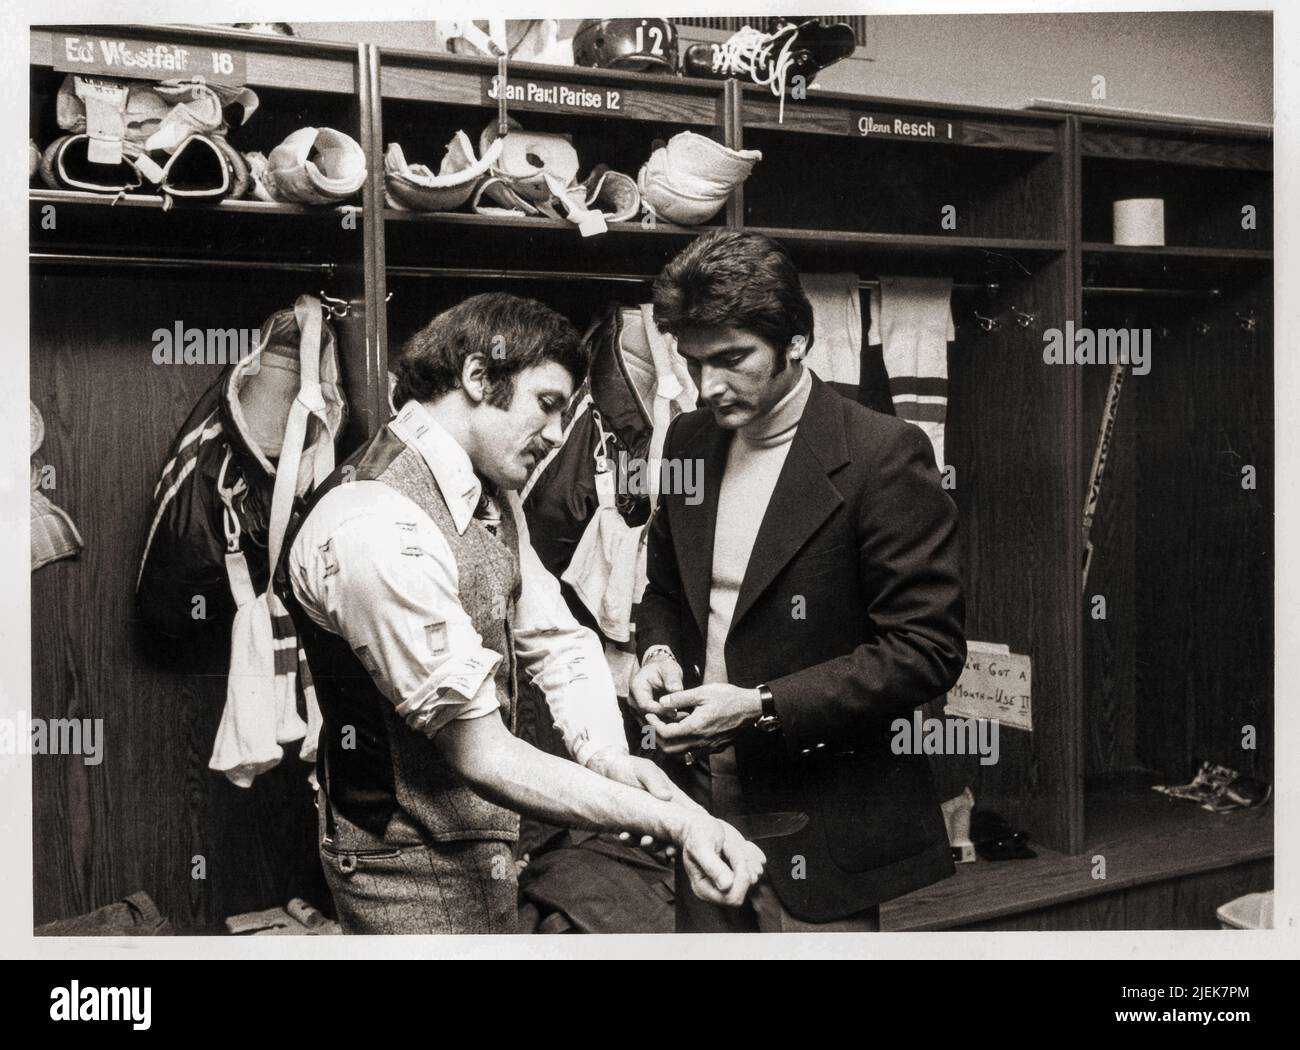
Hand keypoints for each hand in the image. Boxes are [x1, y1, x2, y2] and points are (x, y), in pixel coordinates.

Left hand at [586, 747, 703, 854]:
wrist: (605, 770)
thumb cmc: (629, 767)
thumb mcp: (644, 769)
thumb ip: (655, 781)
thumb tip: (667, 796)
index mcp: (672, 799)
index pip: (691, 815)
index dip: (697, 830)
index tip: (697, 841)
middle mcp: (663, 813)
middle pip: (675, 834)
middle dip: (673, 845)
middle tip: (668, 850)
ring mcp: (647, 821)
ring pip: (655, 840)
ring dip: (651, 845)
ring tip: (644, 841)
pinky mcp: (631, 826)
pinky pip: (633, 838)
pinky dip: (630, 841)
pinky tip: (623, 836)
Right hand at [628, 652, 683, 723]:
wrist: (658, 671)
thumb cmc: (664, 669)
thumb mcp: (670, 669)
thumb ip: (673, 679)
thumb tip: (676, 690)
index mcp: (636, 687)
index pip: (645, 705)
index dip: (660, 710)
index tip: (675, 711)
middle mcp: (632, 699)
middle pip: (646, 716)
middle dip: (664, 718)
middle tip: (683, 717)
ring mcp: (635, 708)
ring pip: (649, 722)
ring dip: (665, 723)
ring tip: (683, 717)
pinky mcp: (641, 714)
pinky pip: (651, 723)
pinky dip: (664, 723)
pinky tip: (678, 719)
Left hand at [647, 684, 762, 754]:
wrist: (750, 708)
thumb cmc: (728, 697)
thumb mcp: (702, 692)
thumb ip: (680, 698)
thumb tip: (661, 702)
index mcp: (695, 727)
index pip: (666, 734)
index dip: (653, 725)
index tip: (649, 715)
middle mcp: (700, 742)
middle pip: (669, 748)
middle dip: (656, 737)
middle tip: (652, 723)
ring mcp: (707, 747)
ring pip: (679, 753)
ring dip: (668, 742)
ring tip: (665, 726)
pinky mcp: (714, 748)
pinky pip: (691, 753)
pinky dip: (681, 745)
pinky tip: (682, 731)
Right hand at [679, 815, 765, 906]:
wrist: (701, 825)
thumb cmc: (696, 835)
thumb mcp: (700, 846)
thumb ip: (712, 866)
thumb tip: (726, 886)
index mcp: (705, 891)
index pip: (733, 898)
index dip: (739, 877)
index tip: (731, 853)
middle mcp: (721, 891)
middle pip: (747, 885)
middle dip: (742, 862)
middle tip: (727, 845)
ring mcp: (734, 882)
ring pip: (755, 874)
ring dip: (745, 854)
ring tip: (729, 845)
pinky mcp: (744, 871)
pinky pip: (759, 865)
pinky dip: (752, 852)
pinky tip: (738, 846)